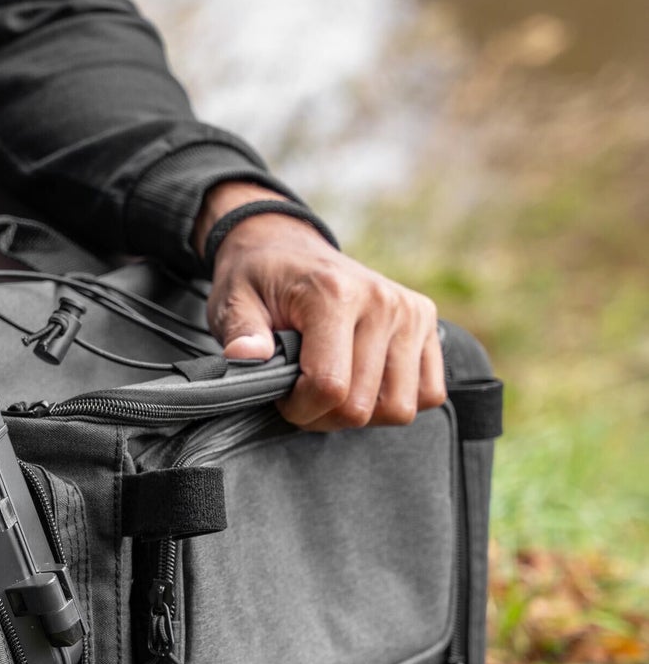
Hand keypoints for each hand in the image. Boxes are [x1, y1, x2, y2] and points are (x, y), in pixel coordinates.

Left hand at [195, 183, 445, 432]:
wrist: (287, 247)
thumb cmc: (260, 281)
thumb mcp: (234, 301)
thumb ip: (241, 332)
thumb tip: (245, 356)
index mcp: (334, 294)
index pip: (330, 386)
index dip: (300, 409)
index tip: (281, 397)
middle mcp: (382, 301)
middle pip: (364, 405)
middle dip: (325, 416)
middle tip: (302, 396)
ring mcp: (410, 311)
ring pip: (400, 407)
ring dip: (361, 414)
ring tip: (333, 389)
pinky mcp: (427, 321)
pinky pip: (429, 392)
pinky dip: (395, 399)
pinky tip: (364, 382)